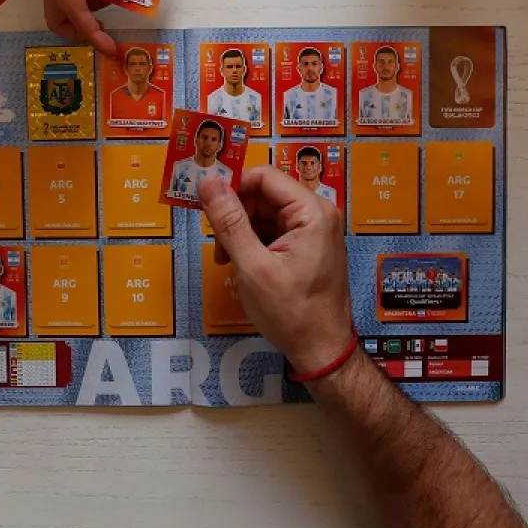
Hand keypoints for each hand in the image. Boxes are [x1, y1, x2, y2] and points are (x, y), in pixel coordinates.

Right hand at [200, 168, 353, 373]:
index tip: (206, 206)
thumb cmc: (292, 313)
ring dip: (241, 231)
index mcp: (312, 211)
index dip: (232, 186)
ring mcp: (314, 230)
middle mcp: (317, 213)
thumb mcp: (253, 267)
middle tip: (217, 244)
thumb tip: (208, 183)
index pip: (265, 176)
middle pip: (264, 193)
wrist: (322, 350)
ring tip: (227, 260)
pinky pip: (273, 230)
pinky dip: (253, 243)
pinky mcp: (308, 246)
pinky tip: (242, 265)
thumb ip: (229, 222)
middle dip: (235, 214)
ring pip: (265, 212)